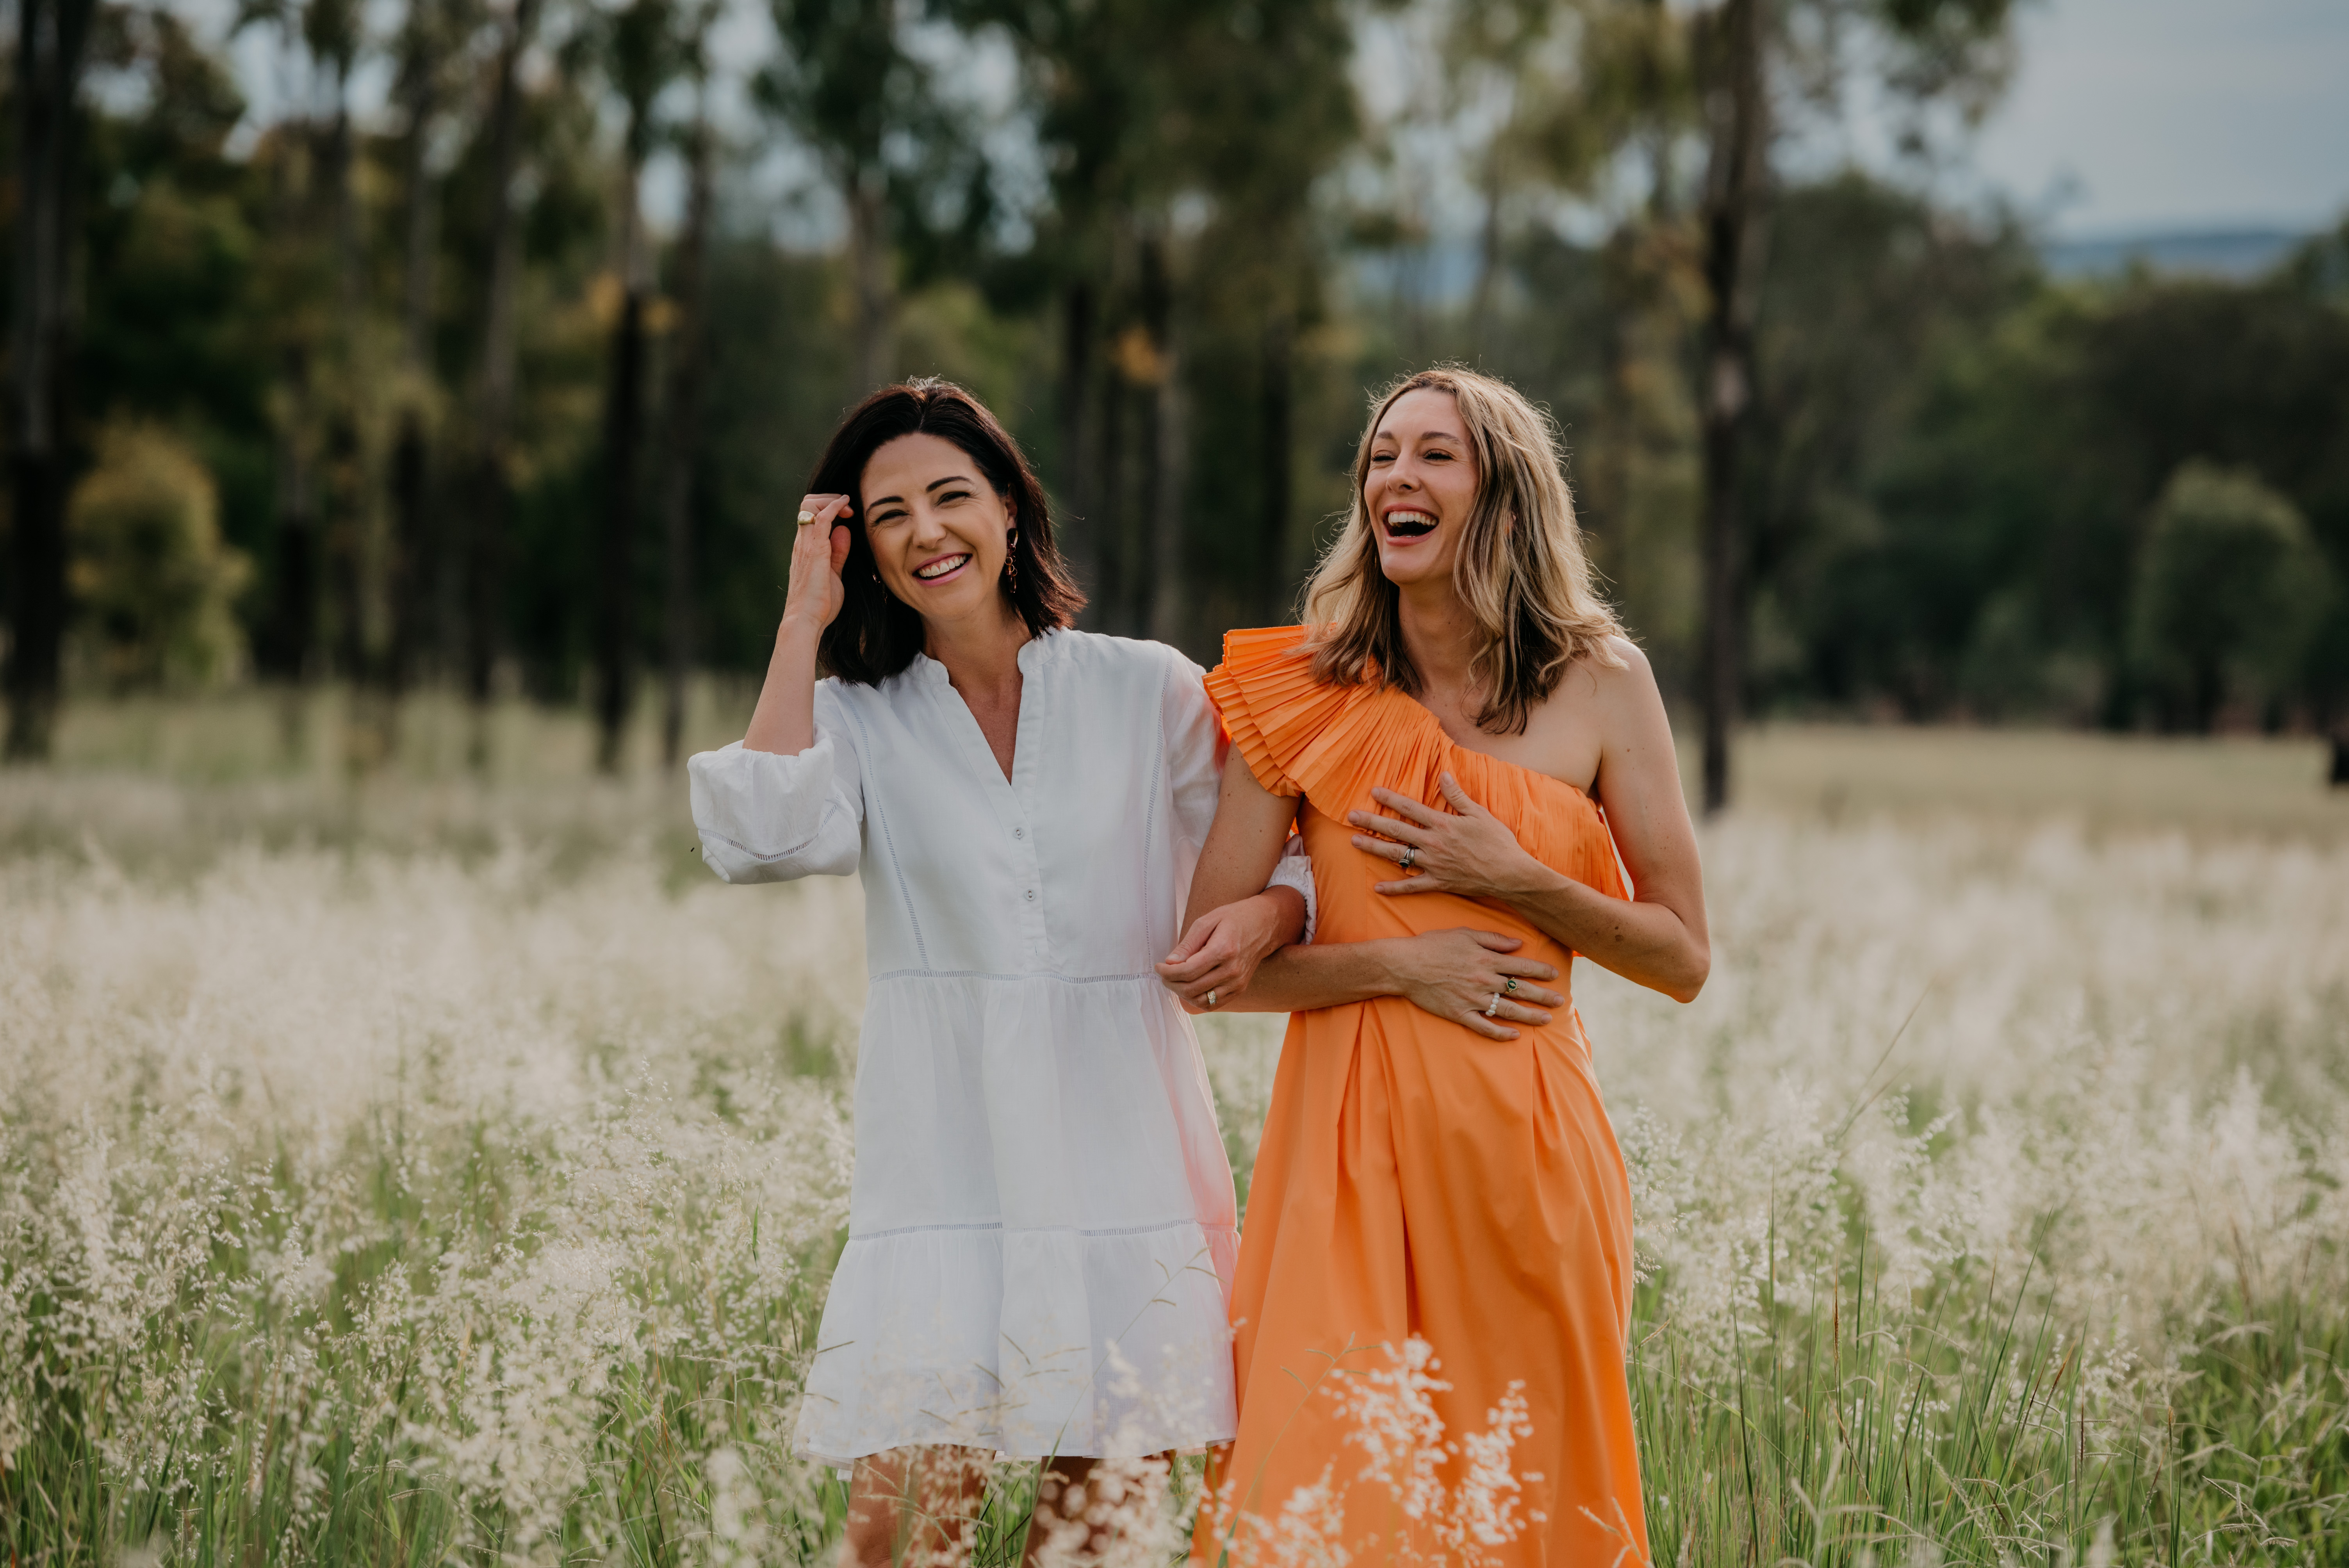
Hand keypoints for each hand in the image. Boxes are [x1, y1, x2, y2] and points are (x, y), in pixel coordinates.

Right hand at [782, 493, 854, 633]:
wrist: (805, 621)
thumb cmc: (820, 604)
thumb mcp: (834, 574)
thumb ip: (838, 553)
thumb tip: (844, 531)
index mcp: (805, 548)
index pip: (810, 515)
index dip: (829, 506)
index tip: (848, 514)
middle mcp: (802, 543)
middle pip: (807, 504)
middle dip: (830, 499)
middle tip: (849, 509)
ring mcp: (806, 546)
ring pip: (810, 506)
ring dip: (832, 500)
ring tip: (849, 507)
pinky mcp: (814, 551)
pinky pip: (821, 519)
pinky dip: (834, 507)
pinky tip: (846, 506)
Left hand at [1155, 892, 1296, 1012]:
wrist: (1265, 924)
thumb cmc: (1234, 918)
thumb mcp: (1207, 921)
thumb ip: (1188, 944)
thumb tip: (1170, 963)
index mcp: (1223, 950)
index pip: (1187, 971)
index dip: (1167, 972)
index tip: (1158, 966)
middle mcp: (1232, 970)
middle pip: (1191, 988)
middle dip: (1171, 983)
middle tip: (1163, 973)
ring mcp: (1238, 982)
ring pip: (1201, 1000)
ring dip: (1182, 993)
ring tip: (1175, 980)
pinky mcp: (1240, 989)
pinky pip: (1213, 1004)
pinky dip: (1197, 999)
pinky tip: (1190, 987)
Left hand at [1347, 772, 1545, 899]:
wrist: (1511, 874)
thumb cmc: (1499, 842)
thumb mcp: (1480, 814)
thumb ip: (1458, 796)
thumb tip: (1443, 774)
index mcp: (1443, 824)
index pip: (1410, 808)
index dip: (1390, 799)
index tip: (1373, 791)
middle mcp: (1433, 843)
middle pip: (1396, 830)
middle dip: (1372, 822)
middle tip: (1351, 816)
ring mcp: (1433, 865)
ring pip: (1397, 856)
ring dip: (1374, 848)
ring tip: (1354, 841)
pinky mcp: (1438, 883)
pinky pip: (1412, 887)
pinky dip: (1394, 888)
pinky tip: (1377, 888)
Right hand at [1384, 928, 1563, 1040]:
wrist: (1404, 965)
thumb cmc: (1433, 945)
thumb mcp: (1464, 934)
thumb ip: (1493, 939)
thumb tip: (1518, 944)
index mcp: (1485, 959)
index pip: (1521, 965)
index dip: (1540, 970)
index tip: (1555, 975)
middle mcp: (1483, 980)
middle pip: (1520, 989)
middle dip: (1542, 996)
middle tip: (1560, 1002)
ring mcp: (1472, 999)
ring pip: (1507, 1010)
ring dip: (1529, 1016)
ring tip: (1546, 1020)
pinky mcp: (1459, 1014)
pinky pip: (1484, 1027)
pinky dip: (1500, 1033)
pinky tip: (1514, 1036)